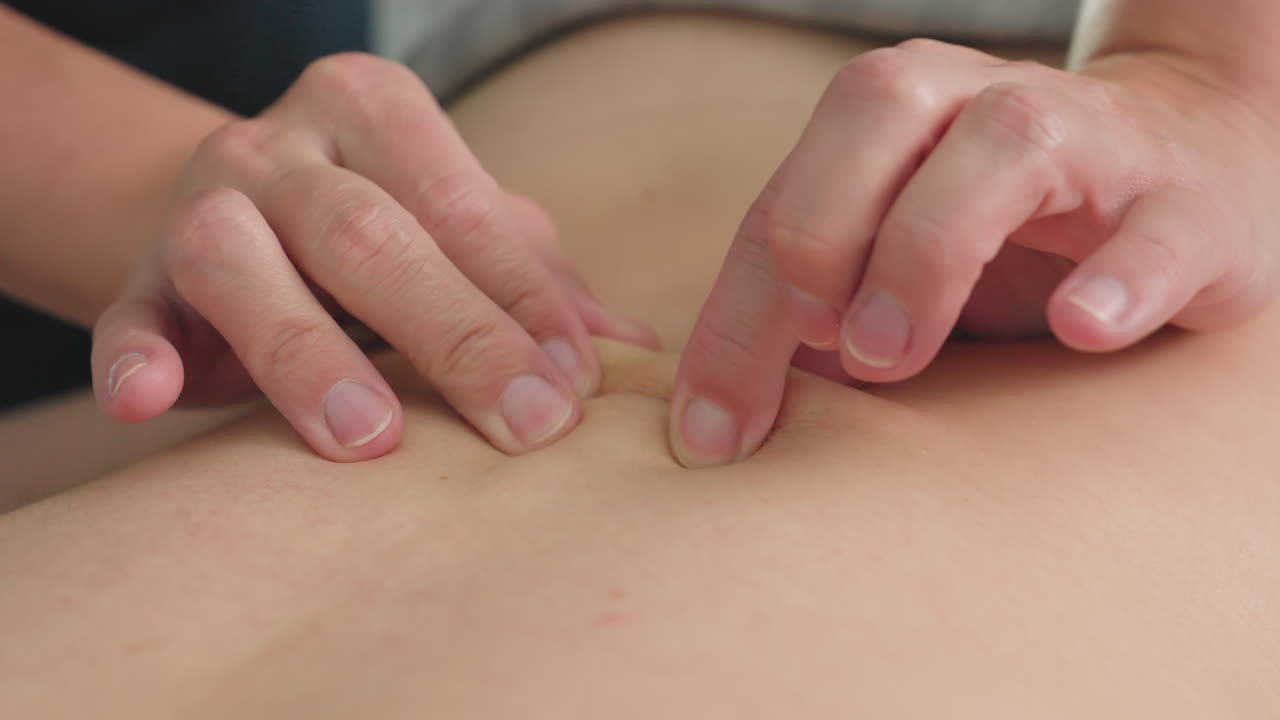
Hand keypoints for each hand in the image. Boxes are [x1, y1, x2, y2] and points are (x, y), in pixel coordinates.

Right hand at [92, 53, 655, 460]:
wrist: (237, 219)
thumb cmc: (379, 230)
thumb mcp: (460, 232)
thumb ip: (536, 279)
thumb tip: (633, 353)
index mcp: (375, 113)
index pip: (463, 208)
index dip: (524, 298)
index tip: (576, 383)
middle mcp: (283, 145)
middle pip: (368, 233)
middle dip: (453, 333)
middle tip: (525, 425)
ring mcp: (200, 206)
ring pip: (243, 263)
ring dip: (308, 354)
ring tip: (371, 437)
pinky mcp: (136, 279)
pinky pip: (131, 315)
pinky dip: (136, 358)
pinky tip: (153, 401)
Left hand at [671, 40, 1279, 466]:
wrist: (1183, 174)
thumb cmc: (1002, 230)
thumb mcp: (890, 259)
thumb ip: (811, 314)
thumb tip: (718, 417)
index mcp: (891, 113)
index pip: (783, 204)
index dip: (735, 317)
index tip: (711, 432)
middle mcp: (980, 100)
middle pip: (877, 111)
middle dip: (819, 237)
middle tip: (821, 352)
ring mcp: (1091, 141)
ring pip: (1006, 147)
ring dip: (928, 254)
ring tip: (891, 356)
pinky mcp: (1186, 205)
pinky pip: (1156, 230)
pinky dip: (1117, 279)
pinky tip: (1081, 328)